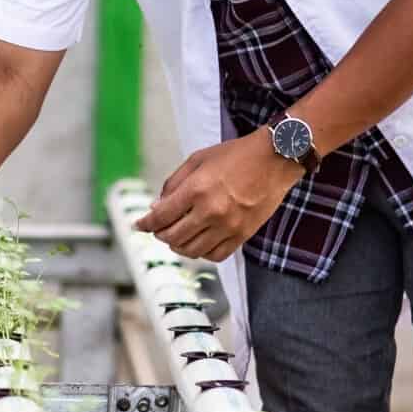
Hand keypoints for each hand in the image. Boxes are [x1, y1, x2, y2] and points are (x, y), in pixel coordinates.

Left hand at [134, 131, 302, 261]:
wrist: (274, 160)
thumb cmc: (235, 155)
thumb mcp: (197, 160)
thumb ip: (173, 184)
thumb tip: (156, 208)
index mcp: (196, 190)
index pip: (161, 216)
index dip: (145, 224)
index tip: (138, 225)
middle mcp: (210, 212)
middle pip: (173, 237)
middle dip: (160, 234)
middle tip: (158, 229)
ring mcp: (228, 226)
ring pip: (192, 250)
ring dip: (178, 246)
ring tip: (176, 237)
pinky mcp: (243, 235)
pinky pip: (215, 255)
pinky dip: (202, 253)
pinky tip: (198, 243)